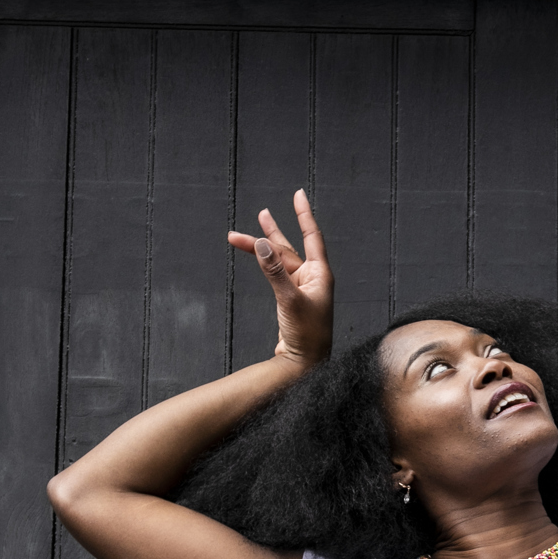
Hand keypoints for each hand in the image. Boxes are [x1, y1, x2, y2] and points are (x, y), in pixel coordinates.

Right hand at [230, 188, 332, 366]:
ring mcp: (300, 288)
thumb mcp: (289, 300)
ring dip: (260, 249)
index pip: (311, 236)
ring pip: (277, 262)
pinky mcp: (289, 299)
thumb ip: (274, 272)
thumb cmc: (307, 335)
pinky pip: (274, 275)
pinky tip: (254, 255)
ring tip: (237, 236)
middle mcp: (312, 278)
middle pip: (289, 248)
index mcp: (320, 274)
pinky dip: (263, 265)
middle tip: (261, 213)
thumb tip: (262, 244)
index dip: (304, 214)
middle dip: (272, 232)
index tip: (298, 195)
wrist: (305, 363)